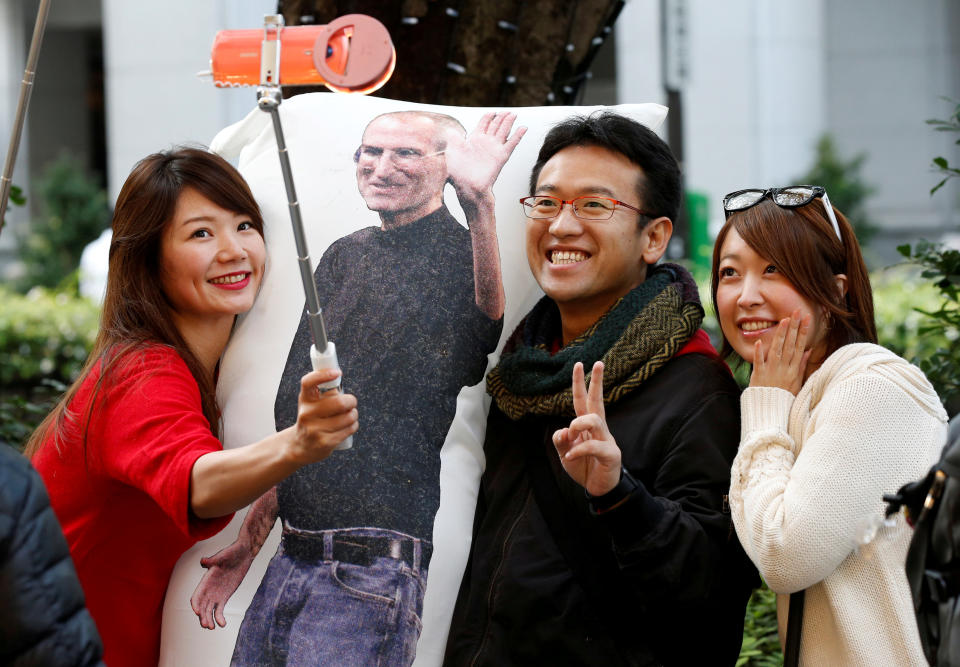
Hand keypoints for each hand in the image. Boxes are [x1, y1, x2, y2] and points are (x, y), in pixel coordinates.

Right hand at [190, 540, 254, 628]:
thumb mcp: (223, 555)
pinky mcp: (224, 596)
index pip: (197, 595)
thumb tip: (203, 561)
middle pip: (202, 606)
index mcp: (206, 580)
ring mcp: (216, 593)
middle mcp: (209, 589)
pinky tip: (223, 624)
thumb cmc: (232, 552)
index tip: (197, 612)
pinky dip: (219, 617)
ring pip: (209, 610)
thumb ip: (213, 560)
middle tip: (207, 625)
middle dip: (202, 616)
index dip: (196, 604)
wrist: (243, 553)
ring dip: (209, 619)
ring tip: (212, 628)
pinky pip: (219, 609)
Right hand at [291, 368, 358, 463]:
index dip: (323, 375)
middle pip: (339, 402)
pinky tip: (350, 425)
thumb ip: (325, 392)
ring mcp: (314, 429)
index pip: (308, 382)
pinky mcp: (324, 443)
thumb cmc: (312, 419)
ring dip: (354, 414)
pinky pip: (349, 429)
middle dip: (351, 401)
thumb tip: (340, 380)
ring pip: (348, 417)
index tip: (337, 373)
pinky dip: (354, 426)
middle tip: (352, 402)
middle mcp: (307, 414)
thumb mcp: (311, 404)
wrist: (300, 446)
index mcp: (304, 400)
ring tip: (351, 415)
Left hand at [445, 112, 525, 204]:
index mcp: (474, 139)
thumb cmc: (458, 172)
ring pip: (504, 131)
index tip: (493, 112)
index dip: (488, 116)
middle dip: (502, 117)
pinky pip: (512, 143)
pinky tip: (523, 128)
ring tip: (514, 115)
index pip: (484, 123)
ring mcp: (494, 148)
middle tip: (508, 111)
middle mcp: (486, 142)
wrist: (467, 186)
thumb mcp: (452, 151)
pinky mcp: (501, 156)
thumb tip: (450, 130)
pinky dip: (518, 135)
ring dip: (509, 122)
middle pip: (496, 125)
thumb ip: (453, 138)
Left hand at [552, 361, 621, 495]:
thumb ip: (561, 440)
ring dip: (578, 423)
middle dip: (597, 381)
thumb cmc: (584, 467)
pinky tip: (570, 457)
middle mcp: (598, 428)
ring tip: (571, 434)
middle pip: (597, 401)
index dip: (580, 383)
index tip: (579, 364)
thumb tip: (564, 430)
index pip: (583, 400)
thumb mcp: (565, 453)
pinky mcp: (611, 455)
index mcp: (587, 426)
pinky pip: (593, 446)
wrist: (600, 488)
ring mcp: (606, 440)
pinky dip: (578, 450)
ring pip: (594, 420)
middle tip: (598, 363)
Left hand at [749, 309, 811, 394]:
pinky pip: (759, 362)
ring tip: (783, 320)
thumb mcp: (798, 382)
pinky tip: (760, 341)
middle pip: (790, 344)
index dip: (803, 332)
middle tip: (796, 311)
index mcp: (794, 369)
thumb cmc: (784, 396)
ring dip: (780, 335)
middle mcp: (784, 368)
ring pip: (776, 350)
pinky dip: (759, 352)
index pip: (800, 347)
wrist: (771, 411)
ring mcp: (771, 371)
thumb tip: (808, 350)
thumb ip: (801, 365)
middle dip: (794, 327)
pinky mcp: (759, 376)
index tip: (806, 318)